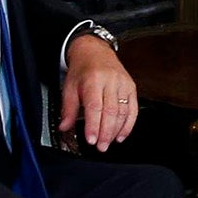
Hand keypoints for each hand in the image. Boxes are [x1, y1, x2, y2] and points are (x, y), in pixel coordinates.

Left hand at [59, 32, 138, 149]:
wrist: (95, 51)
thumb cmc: (82, 69)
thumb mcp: (69, 86)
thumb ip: (67, 108)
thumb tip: (64, 127)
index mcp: (93, 80)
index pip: (95, 107)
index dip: (94, 125)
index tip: (91, 139)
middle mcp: (110, 81)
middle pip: (110, 112)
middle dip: (106, 133)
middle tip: (100, 147)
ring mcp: (123, 84)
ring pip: (123, 112)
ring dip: (116, 131)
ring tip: (108, 143)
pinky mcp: (131, 88)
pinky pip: (133, 109)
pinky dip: (128, 125)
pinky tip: (121, 135)